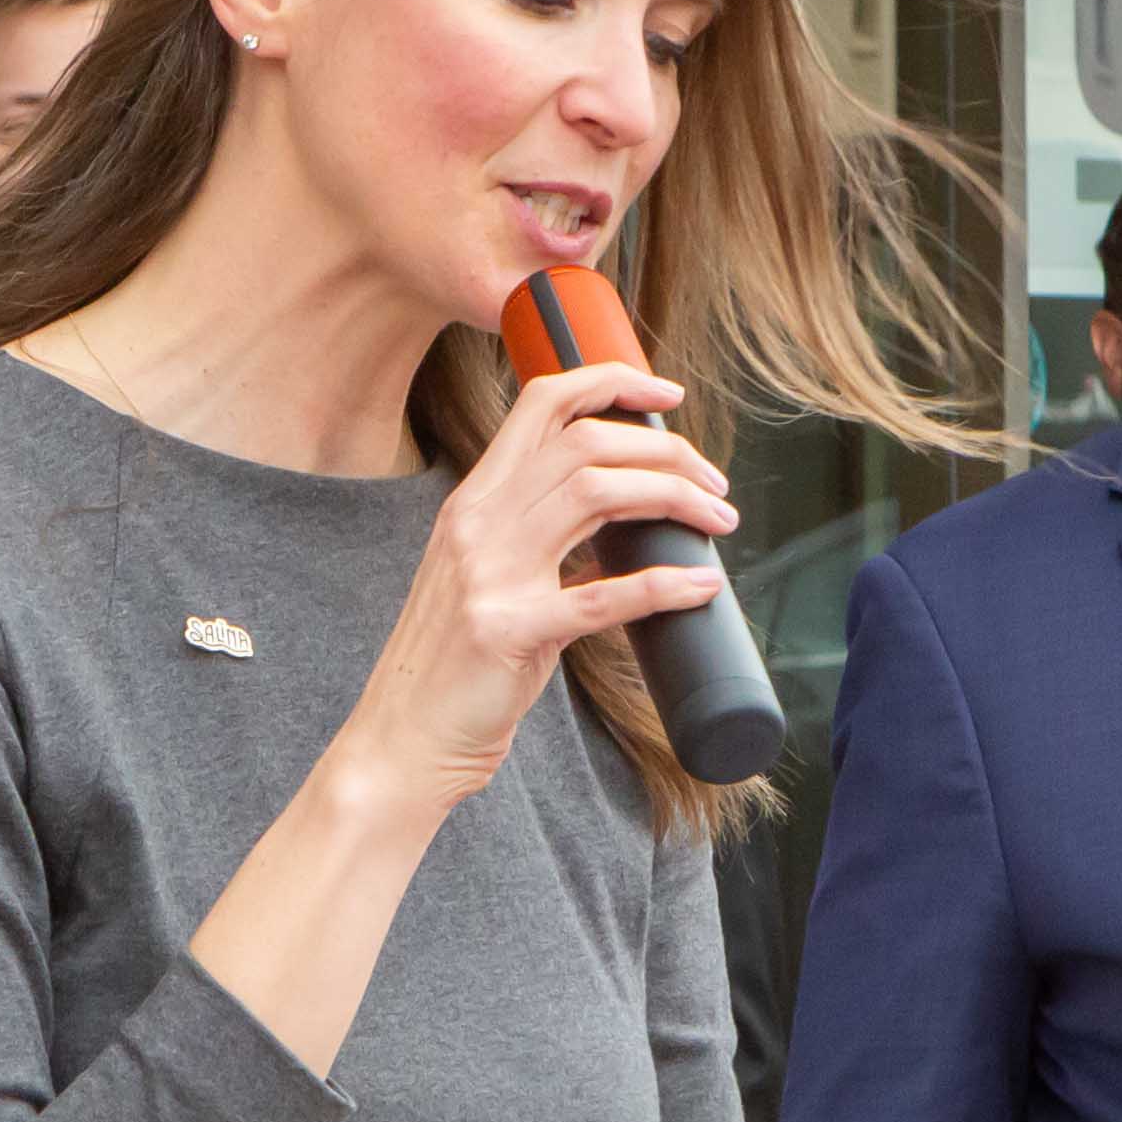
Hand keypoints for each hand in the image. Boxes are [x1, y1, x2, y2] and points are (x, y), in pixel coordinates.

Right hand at [327, 360, 737, 815]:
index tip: (666, 395)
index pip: (541, 404)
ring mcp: (489, 574)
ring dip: (674, 499)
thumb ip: (539, 543)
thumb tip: (621, 526)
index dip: (610, 384)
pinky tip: (701, 586)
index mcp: (473, 501)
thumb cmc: (457, 665)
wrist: (403, 738)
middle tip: (714, 486)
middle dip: (665, 452)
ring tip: (718, 522)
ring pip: (596, 494)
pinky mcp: (510, 632)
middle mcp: (477, 523)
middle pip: (585, 444)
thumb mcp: (488, 580)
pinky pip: (602, 597)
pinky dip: (664, 586)